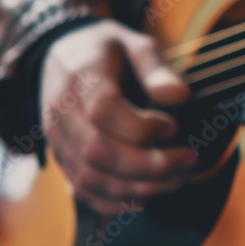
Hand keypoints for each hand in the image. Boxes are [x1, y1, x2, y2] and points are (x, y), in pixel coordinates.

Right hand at [41, 19, 195, 215]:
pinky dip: (114, 202)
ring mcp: (57, 138)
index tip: (174, 127)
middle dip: (148, 164)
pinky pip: (82, 189)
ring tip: (176, 180)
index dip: (142, 126)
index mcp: (81, 78)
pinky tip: (145, 197)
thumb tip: (180, 97)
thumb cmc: (106, 49)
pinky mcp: (60, 156)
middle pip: (98, 150)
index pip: (104, 111)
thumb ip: (156, 69)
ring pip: (90, 176)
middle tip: (187, 160)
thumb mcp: (135, 44)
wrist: (61, 53)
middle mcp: (61, 112)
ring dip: (136, 187)